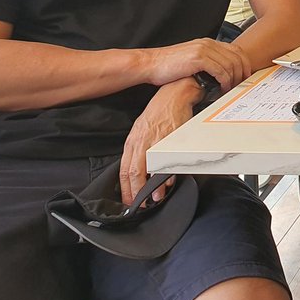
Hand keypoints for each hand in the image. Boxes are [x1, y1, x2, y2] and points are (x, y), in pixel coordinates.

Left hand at [119, 78, 197, 205]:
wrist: (175, 94)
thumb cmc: (161, 112)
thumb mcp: (144, 131)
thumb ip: (141, 150)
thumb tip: (142, 172)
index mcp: (133, 141)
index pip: (124, 170)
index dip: (126, 189)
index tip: (129, 201)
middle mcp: (141, 142)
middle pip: (134, 173)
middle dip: (136, 192)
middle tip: (141, 205)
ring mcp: (154, 141)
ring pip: (148, 169)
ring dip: (152, 187)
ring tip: (155, 198)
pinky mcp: (168, 139)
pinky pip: (165, 161)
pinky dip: (166, 175)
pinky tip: (167, 182)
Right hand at [141, 38, 251, 91]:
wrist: (151, 64)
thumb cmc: (169, 66)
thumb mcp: (192, 60)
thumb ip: (207, 63)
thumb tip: (220, 76)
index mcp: (208, 43)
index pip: (236, 50)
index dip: (245, 64)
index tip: (246, 76)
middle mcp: (208, 44)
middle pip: (237, 57)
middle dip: (243, 72)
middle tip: (243, 85)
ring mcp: (204, 50)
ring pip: (231, 64)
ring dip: (234, 79)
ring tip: (231, 90)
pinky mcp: (198, 58)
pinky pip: (220, 70)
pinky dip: (225, 81)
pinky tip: (222, 89)